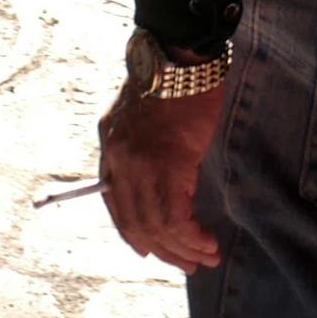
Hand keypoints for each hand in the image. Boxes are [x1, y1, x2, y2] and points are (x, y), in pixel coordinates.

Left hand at [97, 76, 226, 271]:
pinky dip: (192, 235)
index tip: (151, 249)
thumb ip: (139, 147)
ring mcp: (141, 165)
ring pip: (157, 224)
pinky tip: (207, 241)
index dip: (134, 232)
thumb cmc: (169, 80)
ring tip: (204, 258)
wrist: (180, 54)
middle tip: (186, 264)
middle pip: (135, 221)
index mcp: (109, 147)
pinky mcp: (169, 164)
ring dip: (182, 248)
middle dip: (162, 249)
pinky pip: (176, 216)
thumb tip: (156, 181)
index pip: (115, 204)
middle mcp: (119, 160)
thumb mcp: (138, 114)